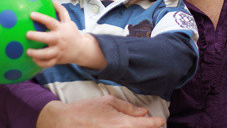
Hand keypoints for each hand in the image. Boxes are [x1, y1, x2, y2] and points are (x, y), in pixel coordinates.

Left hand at [27, 1, 104, 68]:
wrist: (81, 49)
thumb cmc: (72, 33)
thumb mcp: (69, 22)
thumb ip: (61, 12)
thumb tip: (53, 0)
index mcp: (61, 29)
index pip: (51, 22)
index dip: (41, 18)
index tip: (31, 14)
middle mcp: (60, 40)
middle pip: (48, 38)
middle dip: (37, 37)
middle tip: (27, 34)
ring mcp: (59, 51)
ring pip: (47, 54)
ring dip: (37, 54)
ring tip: (28, 52)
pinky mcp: (57, 60)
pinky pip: (48, 63)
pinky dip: (40, 63)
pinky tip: (33, 60)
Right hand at [36, 95, 165, 127]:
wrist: (65, 123)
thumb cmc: (87, 110)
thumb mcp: (108, 102)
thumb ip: (128, 108)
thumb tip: (143, 112)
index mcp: (123, 124)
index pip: (147, 125)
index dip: (156, 122)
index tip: (161, 120)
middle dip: (146, 127)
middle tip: (150, 123)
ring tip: (133, 123)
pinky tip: (122, 125)